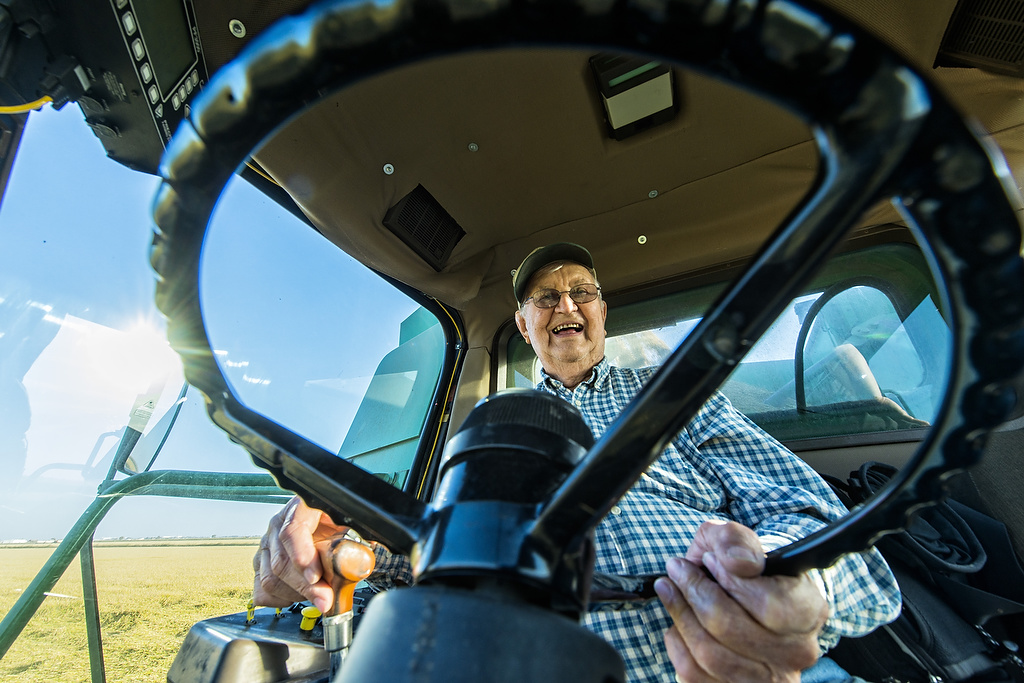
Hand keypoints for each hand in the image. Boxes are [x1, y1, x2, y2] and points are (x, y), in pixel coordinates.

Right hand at [253, 496, 347, 613]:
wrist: (327, 522)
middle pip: (281, 560)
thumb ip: (353, 543)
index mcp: (301, 507)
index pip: (293, 530)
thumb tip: (356, 565)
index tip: (316, 577)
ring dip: (296, 594)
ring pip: (270, 578)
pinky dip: (281, 600)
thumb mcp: (350, 525)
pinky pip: (261, 589)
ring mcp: (267, 544)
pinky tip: (299, 596)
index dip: (303, 557)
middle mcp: (278, 524)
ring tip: (318, 596)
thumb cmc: (338, 524)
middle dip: (306, 586)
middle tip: (326, 600)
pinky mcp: (261, 563)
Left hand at [654, 520, 827, 681]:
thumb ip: (735, 540)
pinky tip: (679, 621)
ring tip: (669, 589)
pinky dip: (678, 642)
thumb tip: (738, 564)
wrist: (741, 593)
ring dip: (681, 616)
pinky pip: (694, 674)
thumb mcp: (737, 538)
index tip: (708, 559)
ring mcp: (770, 678)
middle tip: (677, 570)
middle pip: (732, 631)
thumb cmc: (740, 564)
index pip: (769, 605)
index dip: (731, 581)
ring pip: (711, 655)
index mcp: (808, 610)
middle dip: (695, 595)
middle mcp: (796, 651)